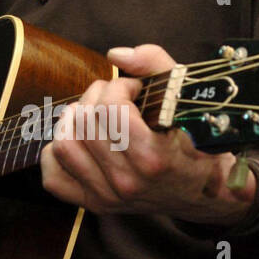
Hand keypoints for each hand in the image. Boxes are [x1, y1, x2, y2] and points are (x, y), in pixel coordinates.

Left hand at [39, 43, 256, 221]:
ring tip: (97, 116)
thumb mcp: (187, 98)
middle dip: (97, 96)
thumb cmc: (198, 141)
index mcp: (153, 158)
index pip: (111, 108)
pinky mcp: (94, 204)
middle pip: (84, 121)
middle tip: (116, 97)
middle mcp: (127, 182)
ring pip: (63, 144)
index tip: (134, 88)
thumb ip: (155, 66)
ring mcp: (108, 197)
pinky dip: (58, 154)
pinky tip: (81, 141)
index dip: (118, 86)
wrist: (205, 192)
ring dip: (75, 121)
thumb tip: (116, 55)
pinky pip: (53, 176)